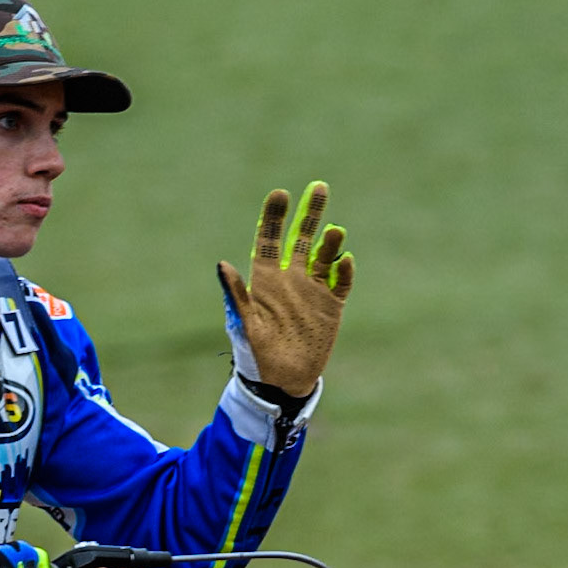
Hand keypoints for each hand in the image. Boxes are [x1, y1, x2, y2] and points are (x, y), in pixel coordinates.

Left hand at [218, 181, 354, 398]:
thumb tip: (222, 264)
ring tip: (334, 232)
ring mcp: (312, 291)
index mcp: (266, 280)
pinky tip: (346, 261)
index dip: (275, 217)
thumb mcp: (243, 325)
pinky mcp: (331, 306)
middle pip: (301, 239)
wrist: (281, 381)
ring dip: (330, 243)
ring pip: (324, 256)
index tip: (280, 193)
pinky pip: (341, 283)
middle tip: (319, 186)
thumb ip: (236, 295)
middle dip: (310, 214)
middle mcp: (290, 280)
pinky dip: (344, 271)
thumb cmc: (255, 354)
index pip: (270, 240)